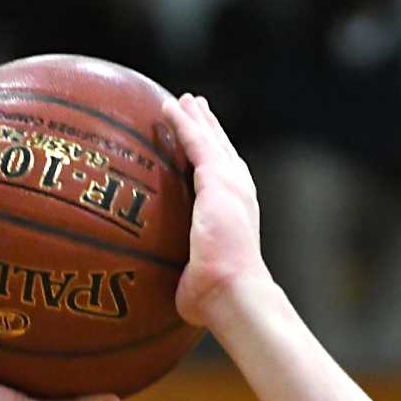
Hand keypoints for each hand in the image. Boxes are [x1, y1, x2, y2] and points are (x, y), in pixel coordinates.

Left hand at [161, 93, 270, 329]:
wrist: (231, 292)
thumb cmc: (215, 301)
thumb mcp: (197, 282)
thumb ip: (184, 278)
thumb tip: (163, 295)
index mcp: (236, 216)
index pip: (224, 181)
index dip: (214, 160)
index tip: (204, 145)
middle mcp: (238, 195)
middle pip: (222, 152)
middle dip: (210, 129)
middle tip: (196, 107)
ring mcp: (231, 184)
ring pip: (210, 141)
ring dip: (196, 118)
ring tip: (184, 100)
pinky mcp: (217, 179)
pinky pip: (195, 142)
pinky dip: (183, 122)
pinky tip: (168, 106)